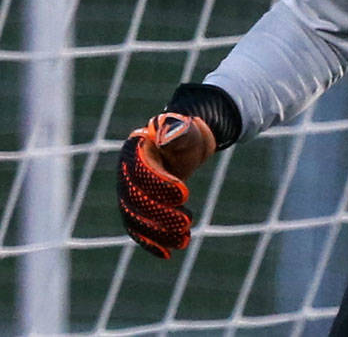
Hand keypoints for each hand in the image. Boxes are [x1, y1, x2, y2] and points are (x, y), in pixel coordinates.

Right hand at [117, 112, 215, 258]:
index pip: (139, 171)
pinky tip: (169, 252)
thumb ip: (178, 130)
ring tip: (185, 240)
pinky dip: (151, 242)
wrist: (186, 144)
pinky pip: (139, 229)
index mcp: (134, 150)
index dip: (158, 184)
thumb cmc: (187, 133)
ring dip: (158, 233)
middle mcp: (126, 174)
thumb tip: (169, 133)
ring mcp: (130, 192)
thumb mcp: (187, 129)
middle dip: (159, 213)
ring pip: (135, 219)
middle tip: (187, 221)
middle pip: (134, 199)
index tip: (184, 193)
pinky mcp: (138, 208)